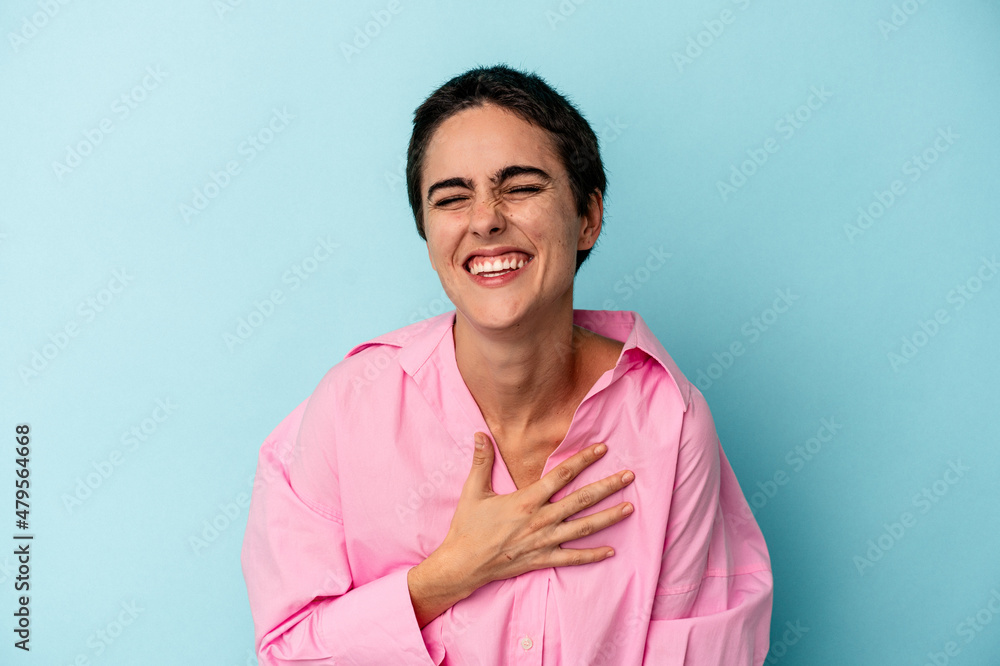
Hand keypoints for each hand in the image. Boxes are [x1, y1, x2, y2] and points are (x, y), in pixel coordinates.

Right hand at [431, 431, 634, 594]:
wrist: (463, 564)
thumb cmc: (467, 527)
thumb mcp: (473, 491)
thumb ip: (481, 461)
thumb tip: (480, 434)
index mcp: (526, 500)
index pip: (562, 475)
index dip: (583, 460)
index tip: (602, 449)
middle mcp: (541, 520)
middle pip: (581, 499)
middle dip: (607, 486)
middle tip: (629, 476)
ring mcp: (544, 541)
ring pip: (583, 527)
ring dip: (608, 517)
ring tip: (629, 508)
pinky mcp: (542, 559)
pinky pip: (572, 558)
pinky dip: (592, 555)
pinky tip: (610, 550)